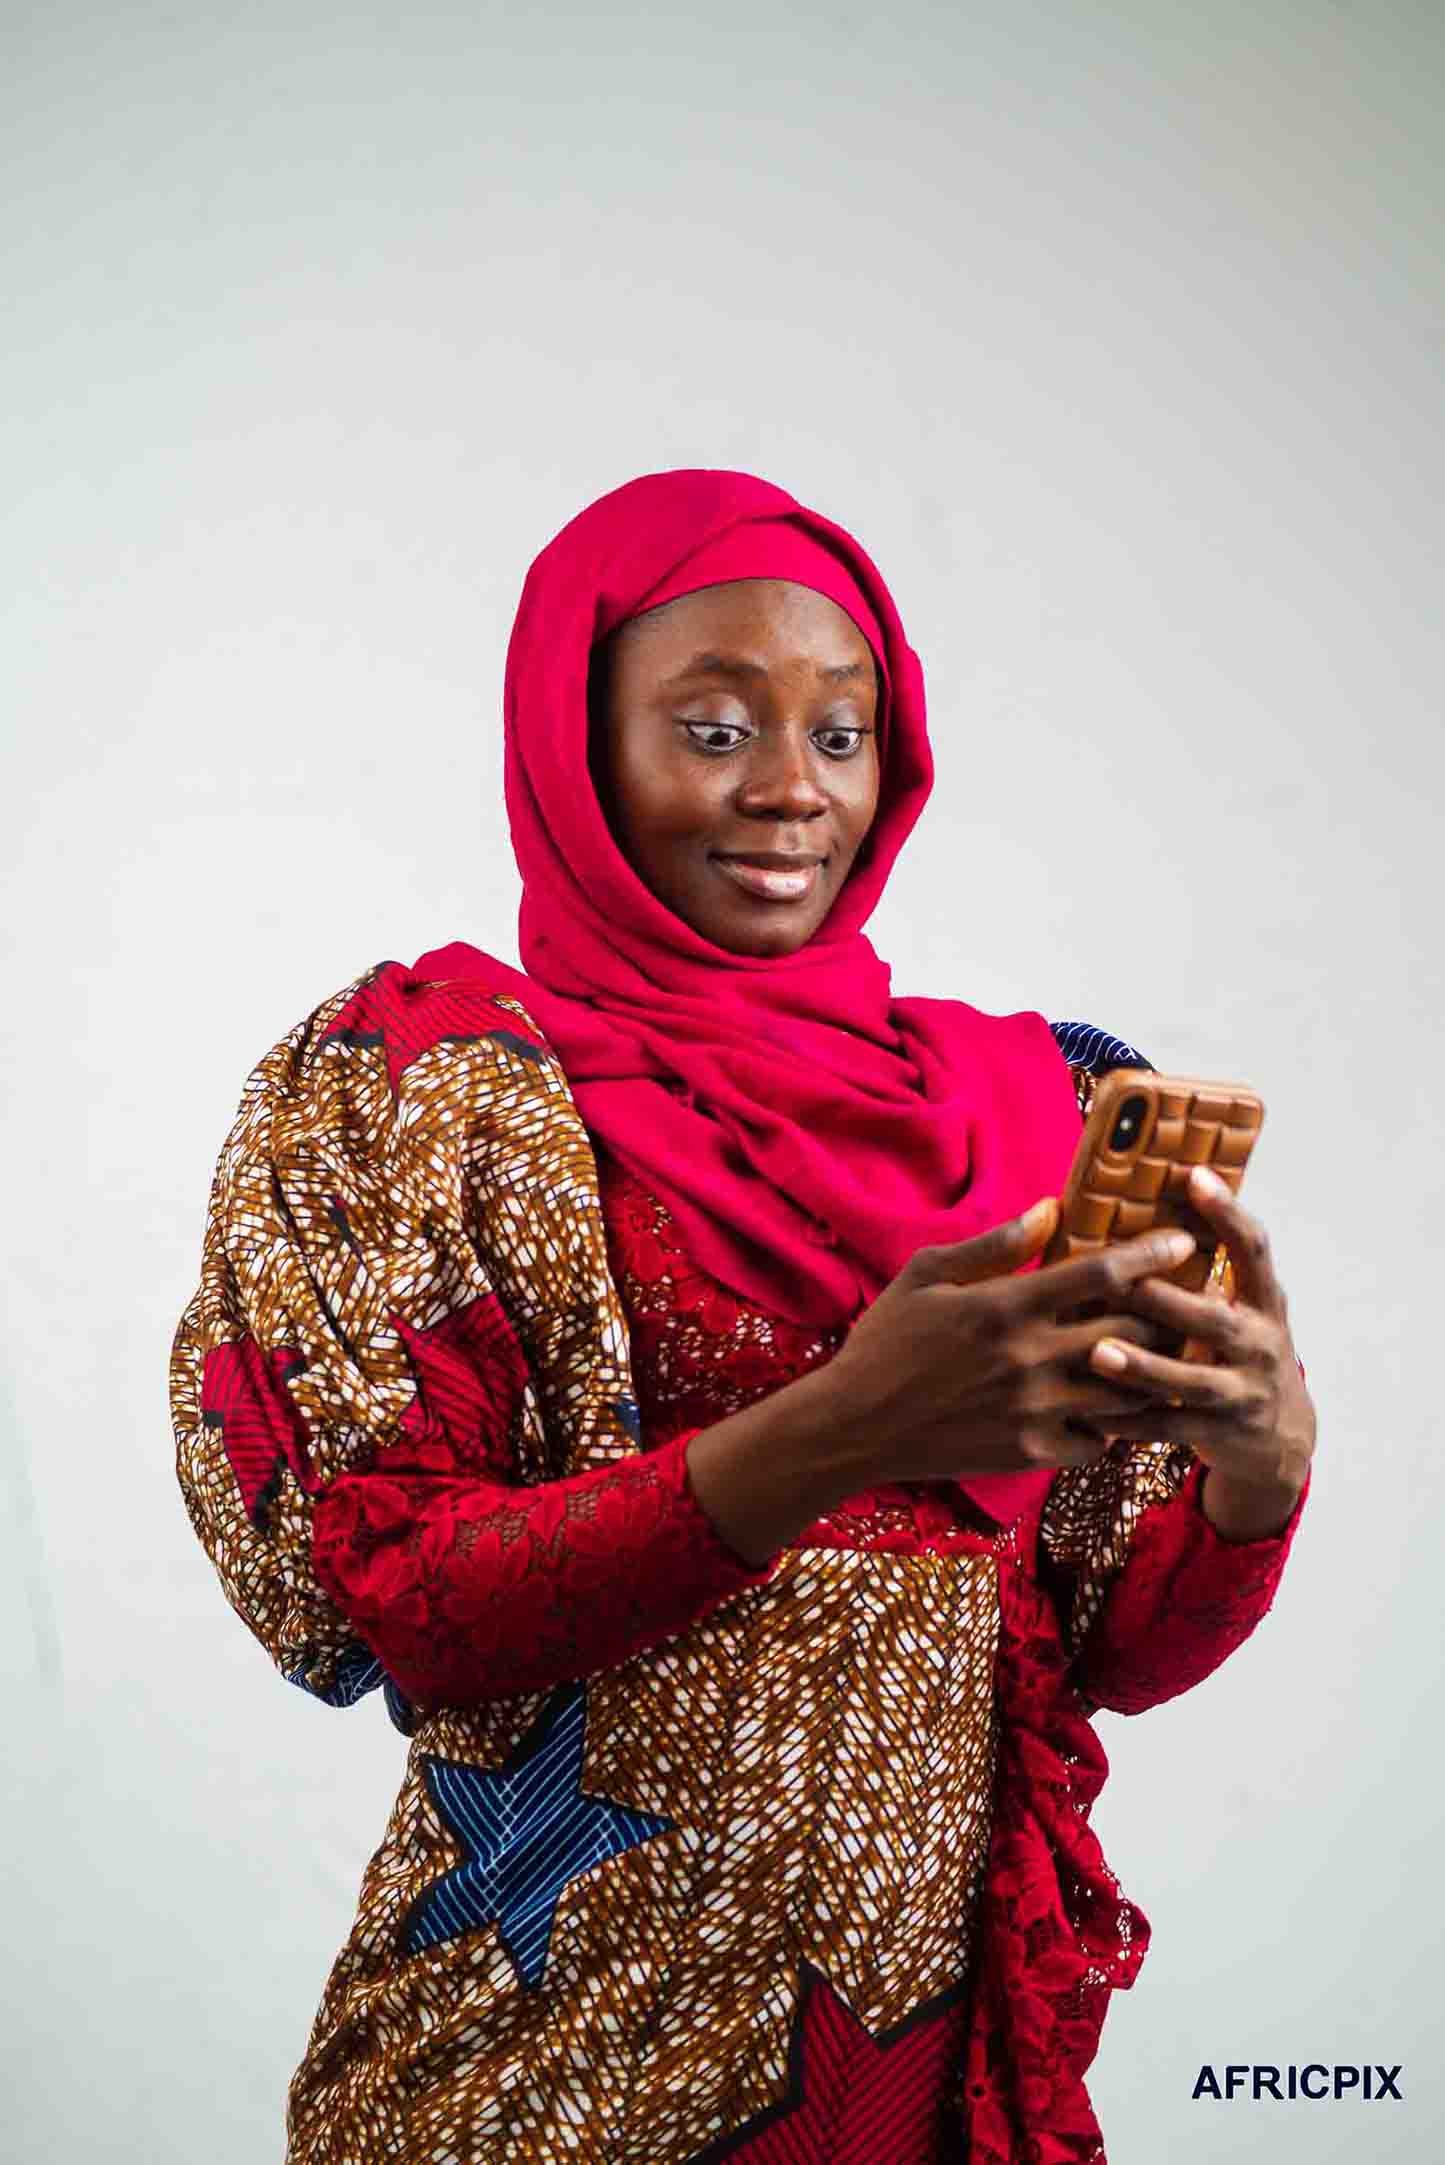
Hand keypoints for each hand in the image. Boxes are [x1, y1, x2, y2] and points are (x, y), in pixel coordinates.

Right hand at [821, 1198, 1198, 1485]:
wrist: (856, 1425)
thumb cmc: (886, 1341)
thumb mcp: (927, 1275)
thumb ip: (994, 1245)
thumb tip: (1051, 1209)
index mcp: (1005, 1306)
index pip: (1099, 1274)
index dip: (1150, 1255)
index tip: (1184, 1243)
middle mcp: (1029, 1358)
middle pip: (1131, 1332)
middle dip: (1170, 1314)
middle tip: (1189, 1302)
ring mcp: (1034, 1410)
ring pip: (1127, 1392)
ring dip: (1155, 1372)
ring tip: (1171, 1357)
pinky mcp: (1031, 1452)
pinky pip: (1098, 1442)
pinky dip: (1113, 1426)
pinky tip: (1111, 1410)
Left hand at [1086, 1165, 1315, 1539]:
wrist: (1283, 1437)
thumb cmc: (1241, 1352)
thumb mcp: (1242, 1309)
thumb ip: (1207, 1272)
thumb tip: (1146, 1208)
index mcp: (1265, 1302)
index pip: (1253, 1249)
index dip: (1227, 1212)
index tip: (1193, 1176)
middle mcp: (1261, 1344)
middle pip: (1213, 1318)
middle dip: (1164, 1301)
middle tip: (1114, 1281)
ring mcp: (1244, 1392)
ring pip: (1190, 1381)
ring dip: (1143, 1367)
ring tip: (1098, 1352)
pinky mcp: (1223, 1434)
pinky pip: (1171, 1428)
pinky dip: (1131, 1422)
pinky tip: (1090, 1413)